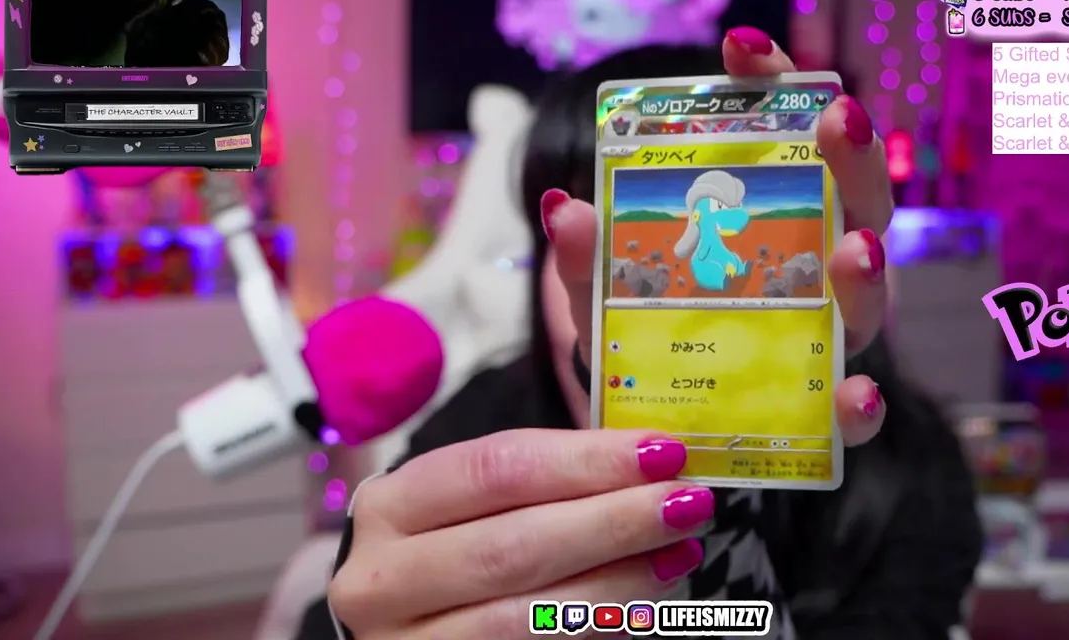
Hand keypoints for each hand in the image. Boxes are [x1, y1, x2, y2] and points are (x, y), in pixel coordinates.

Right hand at [330, 429, 710, 637]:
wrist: (407, 623)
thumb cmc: (455, 542)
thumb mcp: (473, 498)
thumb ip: (547, 468)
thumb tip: (646, 447)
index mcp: (391, 506)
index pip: (496, 470)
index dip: (587, 460)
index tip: (660, 450)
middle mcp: (383, 580)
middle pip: (514, 546)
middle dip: (614, 522)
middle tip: (685, 503)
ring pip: (525, 618)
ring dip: (620, 583)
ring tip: (680, 552)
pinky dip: (599, 628)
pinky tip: (646, 605)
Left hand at [542, 27, 893, 444]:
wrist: (657, 439)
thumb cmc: (648, 348)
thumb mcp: (608, 299)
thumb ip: (590, 260)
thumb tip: (564, 206)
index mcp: (771, 222)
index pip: (785, 140)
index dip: (772, 88)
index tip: (739, 46)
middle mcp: (813, 271)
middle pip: (852, 204)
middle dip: (850, 159)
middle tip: (839, 121)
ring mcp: (826, 341)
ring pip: (866, 300)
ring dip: (867, 272)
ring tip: (855, 250)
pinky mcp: (824, 416)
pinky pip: (853, 412)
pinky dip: (859, 405)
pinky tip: (855, 395)